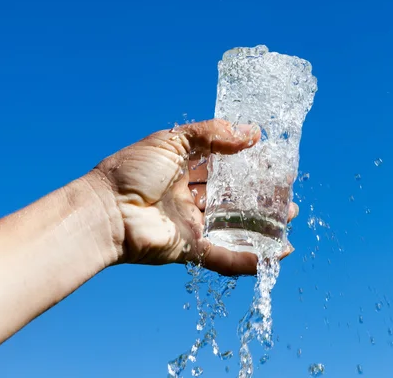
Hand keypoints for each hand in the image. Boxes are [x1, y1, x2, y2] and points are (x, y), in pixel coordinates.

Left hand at [88, 119, 297, 275]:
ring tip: (288, 218)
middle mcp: (188, 196)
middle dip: (260, 195)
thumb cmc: (131, 172)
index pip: (223, 165)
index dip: (248, 163)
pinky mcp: (189, 249)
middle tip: (286, 192)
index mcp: (183, 168)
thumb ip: (212, 134)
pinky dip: (248, 258)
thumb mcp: (172, 141)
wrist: (104, 212)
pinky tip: (274, 255)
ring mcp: (190, 223)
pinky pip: (223, 256)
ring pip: (233, 225)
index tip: (274, 161)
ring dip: (262, 224)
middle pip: (232, 196)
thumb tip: (252, 133)